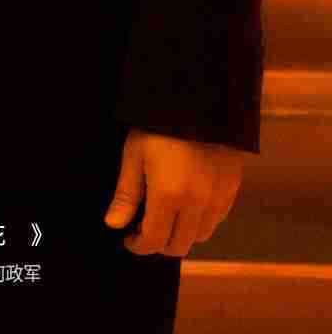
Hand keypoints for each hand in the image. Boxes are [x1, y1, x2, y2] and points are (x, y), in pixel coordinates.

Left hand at [104, 129, 245, 256]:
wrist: (200, 99)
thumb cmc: (159, 124)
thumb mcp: (135, 153)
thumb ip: (126, 193)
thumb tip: (113, 224)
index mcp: (169, 195)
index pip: (154, 240)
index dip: (139, 245)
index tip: (129, 238)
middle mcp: (197, 203)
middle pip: (179, 245)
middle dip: (160, 243)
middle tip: (146, 228)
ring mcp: (218, 198)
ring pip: (201, 235)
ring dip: (183, 234)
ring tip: (168, 216)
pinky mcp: (232, 188)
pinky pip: (217, 218)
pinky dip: (202, 220)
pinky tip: (190, 204)